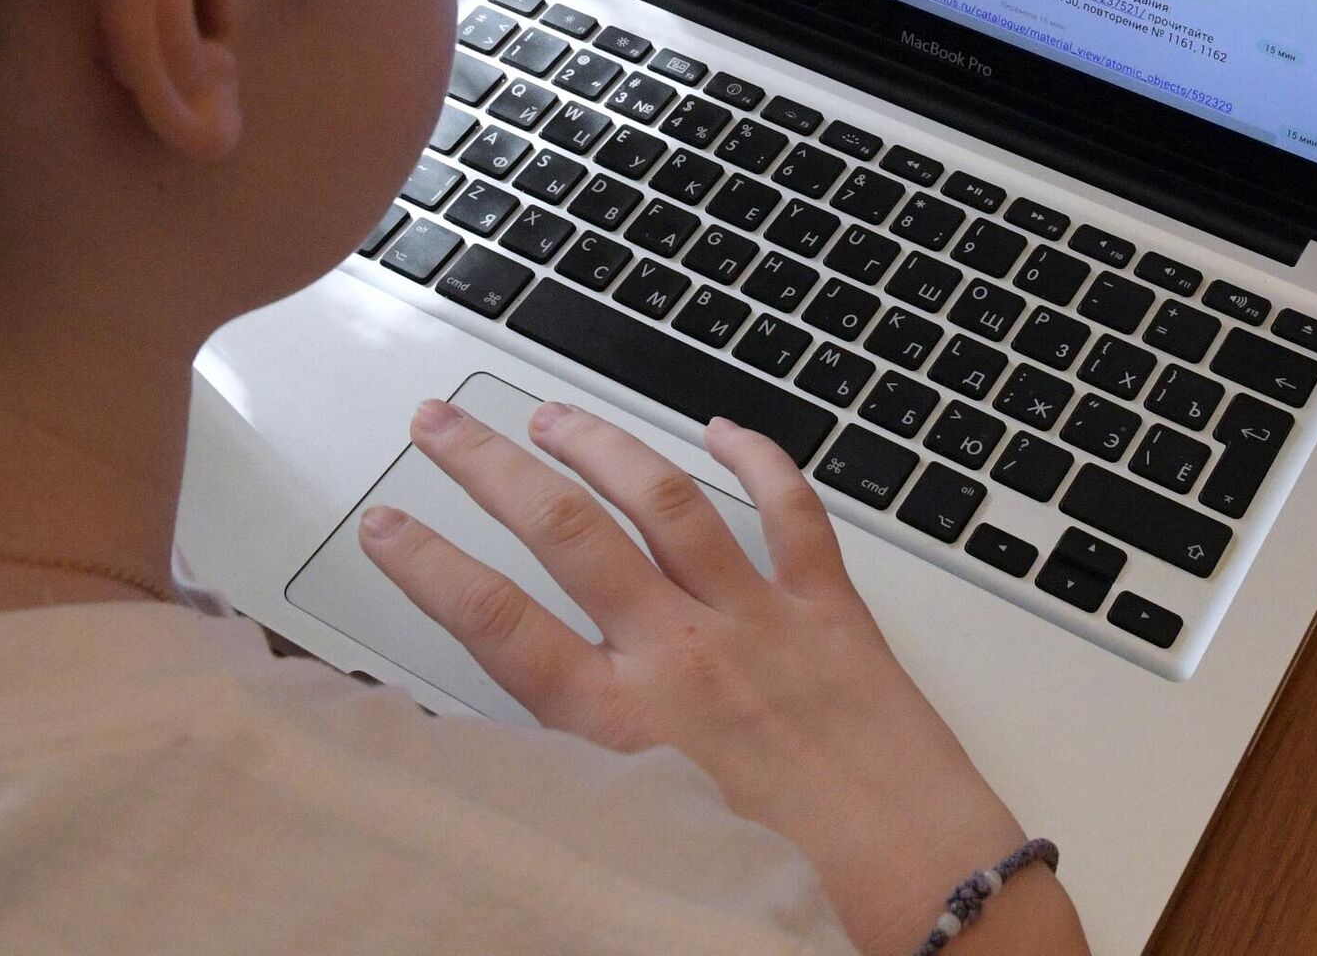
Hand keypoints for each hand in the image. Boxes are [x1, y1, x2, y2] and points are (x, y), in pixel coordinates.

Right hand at [359, 398, 1086, 955]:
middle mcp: (684, 657)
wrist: (931, 913)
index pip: (496, 624)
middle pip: (564, 531)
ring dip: (597, 443)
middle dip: (487, 465)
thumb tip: (509, 758)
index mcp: (628, 729)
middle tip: (440, 419)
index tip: (385, 522)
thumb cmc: (799, 910)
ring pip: (663, 499)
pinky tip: (722, 426)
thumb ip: (580, 784)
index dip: (428, 565)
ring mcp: (758, 622)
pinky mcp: (830, 611)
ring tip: (547, 412)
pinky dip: (758, 458)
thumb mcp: (651, 850)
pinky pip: (790, 510)